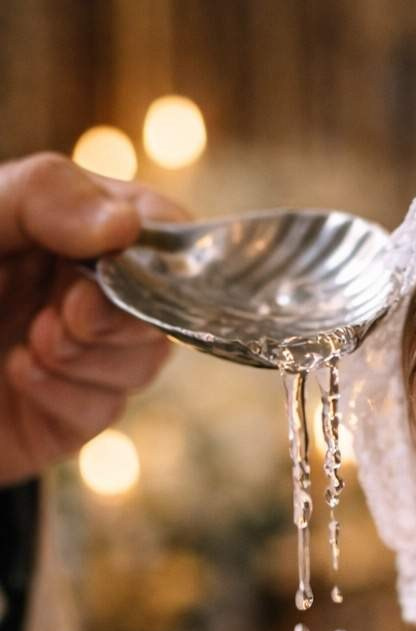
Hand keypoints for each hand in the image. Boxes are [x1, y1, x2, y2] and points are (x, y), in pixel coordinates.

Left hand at [0, 153, 186, 485]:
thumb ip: (43, 198)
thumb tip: (126, 224)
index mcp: (65, 227)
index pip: (156, 226)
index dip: (157, 243)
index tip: (120, 252)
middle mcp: (80, 287)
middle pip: (163, 301)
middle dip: (122, 310)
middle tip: (69, 312)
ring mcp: (79, 354)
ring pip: (144, 358)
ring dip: (93, 353)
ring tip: (31, 343)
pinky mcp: (67, 414)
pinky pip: (106, 406)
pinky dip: (67, 391)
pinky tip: (19, 375)